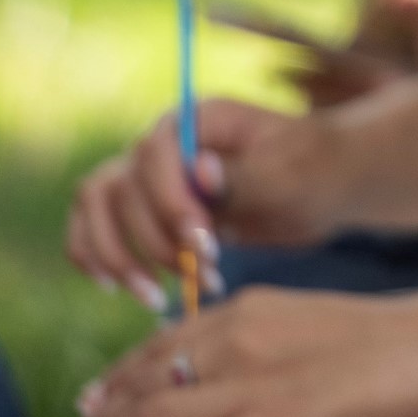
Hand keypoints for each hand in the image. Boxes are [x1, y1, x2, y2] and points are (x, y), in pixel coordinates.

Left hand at [65, 283, 417, 416]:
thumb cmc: (396, 341)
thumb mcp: (313, 328)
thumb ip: (267, 351)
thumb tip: (241, 389)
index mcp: (247, 310)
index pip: (157, 347)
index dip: (116, 382)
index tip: (94, 406)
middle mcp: (234, 338)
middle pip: (139, 384)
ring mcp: (249, 382)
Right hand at [67, 100, 344, 308]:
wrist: (322, 185)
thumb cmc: (312, 170)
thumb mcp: (291, 173)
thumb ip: (244, 173)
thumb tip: (200, 169)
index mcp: (198, 118)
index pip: (154, 152)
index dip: (168, 201)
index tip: (203, 241)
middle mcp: (165, 142)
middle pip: (122, 186)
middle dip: (155, 241)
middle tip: (202, 274)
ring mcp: (149, 174)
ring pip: (97, 206)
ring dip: (118, 256)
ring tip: (156, 297)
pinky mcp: (145, 208)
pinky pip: (95, 224)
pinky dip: (96, 256)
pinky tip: (116, 288)